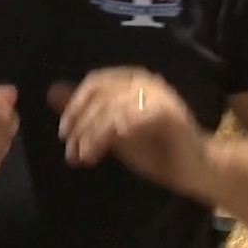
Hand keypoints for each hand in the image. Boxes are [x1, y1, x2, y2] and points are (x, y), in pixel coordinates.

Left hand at [48, 67, 212, 201]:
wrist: (194, 168)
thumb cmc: (154, 149)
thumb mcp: (111, 131)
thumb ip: (86, 112)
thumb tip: (52, 91)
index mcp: (131, 79)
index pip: (95, 82)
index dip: (75, 106)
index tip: (64, 133)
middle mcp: (145, 81)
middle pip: (101, 96)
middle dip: (81, 126)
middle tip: (71, 153)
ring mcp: (159, 95)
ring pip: (113, 109)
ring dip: (93, 135)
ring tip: (85, 158)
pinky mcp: (170, 114)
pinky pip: (134, 118)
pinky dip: (116, 131)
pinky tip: (104, 148)